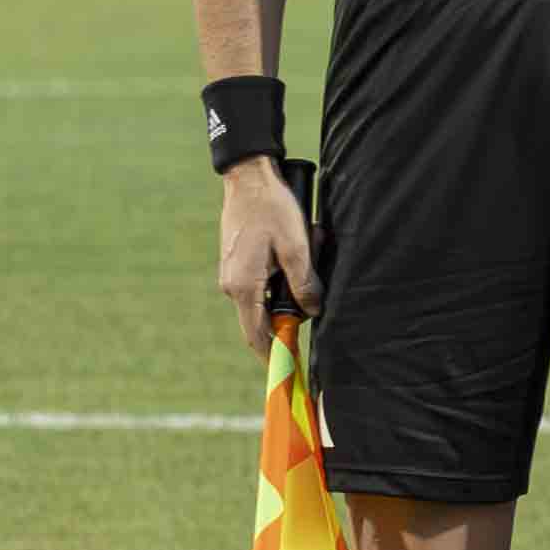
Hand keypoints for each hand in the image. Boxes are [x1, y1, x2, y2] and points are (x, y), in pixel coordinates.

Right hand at [216, 158, 319, 348]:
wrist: (249, 178)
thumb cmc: (272, 209)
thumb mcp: (296, 247)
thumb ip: (304, 284)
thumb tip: (311, 312)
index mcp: (244, 287)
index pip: (257, 335)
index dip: (274, 355)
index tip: (290, 371)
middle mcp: (232, 285)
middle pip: (264, 318)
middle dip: (294, 310)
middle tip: (316, 283)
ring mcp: (232, 274)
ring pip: (267, 299)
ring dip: (292, 288)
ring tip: (311, 248)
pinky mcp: (238, 264)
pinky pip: (263, 283)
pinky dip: (283, 275)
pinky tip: (300, 247)